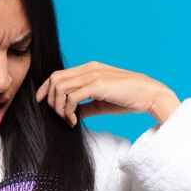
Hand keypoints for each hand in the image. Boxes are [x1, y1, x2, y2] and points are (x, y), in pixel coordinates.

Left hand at [35, 61, 180, 126]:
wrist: (150, 96)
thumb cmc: (128, 99)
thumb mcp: (101, 102)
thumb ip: (85, 106)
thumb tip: (72, 115)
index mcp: (89, 68)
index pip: (58, 74)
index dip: (44, 88)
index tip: (40, 103)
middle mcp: (89, 68)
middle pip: (54, 80)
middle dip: (50, 100)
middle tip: (60, 117)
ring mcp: (93, 75)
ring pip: (60, 88)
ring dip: (59, 108)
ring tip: (68, 120)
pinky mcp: (98, 85)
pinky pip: (72, 97)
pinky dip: (68, 111)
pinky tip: (74, 121)